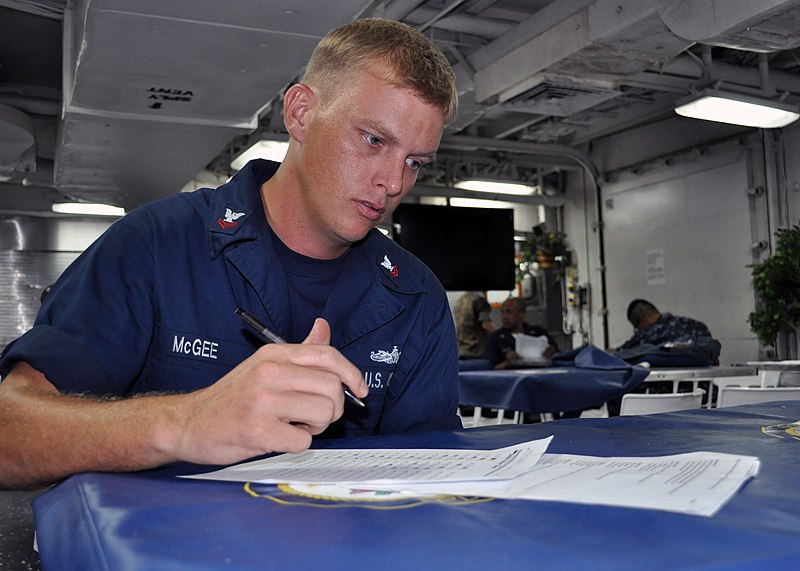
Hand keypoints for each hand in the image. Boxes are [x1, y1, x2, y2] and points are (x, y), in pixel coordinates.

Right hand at [171, 318, 367, 464]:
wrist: (188, 423)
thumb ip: (299, 351)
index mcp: (274, 354)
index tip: (360, 391)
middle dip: (331, 409)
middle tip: (311, 417)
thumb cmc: (232, 397)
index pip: (328, 355)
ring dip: (315, 428)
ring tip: (293, 426)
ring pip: (324, 413)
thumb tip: (323, 327)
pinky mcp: (258, 430)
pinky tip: (277, 438)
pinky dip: (296, 445)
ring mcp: (263, 400)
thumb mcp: (264, 365)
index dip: (353, 374)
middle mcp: (270, 372)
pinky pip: (303, 442)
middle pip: (333, 388)